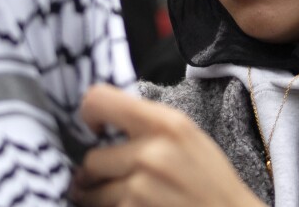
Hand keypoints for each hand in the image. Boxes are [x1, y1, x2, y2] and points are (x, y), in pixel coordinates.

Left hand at [72, 84, 265, 206]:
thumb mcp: (187, 136)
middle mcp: (151, 152)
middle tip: (110, 178)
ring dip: (100, 197)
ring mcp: (141, 188)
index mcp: (165, 122)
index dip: (88, 115)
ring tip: (128, 197)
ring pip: (92, 191)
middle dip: (95, 173)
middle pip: (91, 159)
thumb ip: (148, 123)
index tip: (95, 130)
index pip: (99, 100)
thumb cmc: (210, 179)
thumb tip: (100, 120)